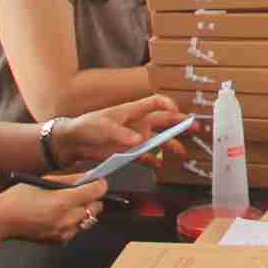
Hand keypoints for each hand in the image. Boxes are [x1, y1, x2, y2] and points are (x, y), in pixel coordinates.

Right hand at [0, 178, 109, 243]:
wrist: (2, 219)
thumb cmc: (19, 197)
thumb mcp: (44, 181)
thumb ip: (69, 180)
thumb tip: (88, 177)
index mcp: (64, 201)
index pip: (97, 192)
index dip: (99, 184)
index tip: (97, 182)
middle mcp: (68, 219)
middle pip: (97, 207)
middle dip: (92, 198)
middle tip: (81, 192)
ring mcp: (65, 232)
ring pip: (88, 220)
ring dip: (84, 211)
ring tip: (68, 205)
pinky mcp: (60, 241)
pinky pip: (76, 230)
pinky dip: (73, 222)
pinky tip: (59, 216)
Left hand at [54, 94, 184, 162]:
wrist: (73, 142)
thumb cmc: (87, 127)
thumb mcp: (103, 127)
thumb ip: (122, 134)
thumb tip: (140, 140)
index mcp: (133, 111)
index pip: (155, 103)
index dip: (168, 105)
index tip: (177, 112)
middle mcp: (138, 123)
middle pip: (163, 121)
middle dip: (179, 124)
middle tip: (194, 128)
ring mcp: (135, 138)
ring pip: (158, 140)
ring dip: (171, 145)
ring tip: (182, 152)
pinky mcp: (129, 152)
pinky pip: (147, 156)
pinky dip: (154, 160)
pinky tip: (160, 164)